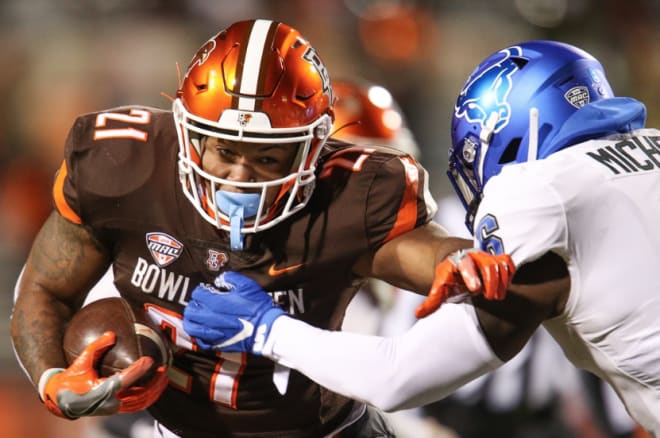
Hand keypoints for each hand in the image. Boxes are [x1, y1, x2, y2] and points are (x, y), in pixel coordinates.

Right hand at [40, 331, 168, 418]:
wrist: (62, 400)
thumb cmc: (71, 380)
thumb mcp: (81, 361)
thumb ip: (96, 346)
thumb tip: (112, 333)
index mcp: (100, 391)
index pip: (123, 380)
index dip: (138, 370)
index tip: (150, 359)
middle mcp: (109, 402)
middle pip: (138, 395)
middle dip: (154, 382)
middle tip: (163, 368)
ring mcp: (114, 408)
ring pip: (140, 402)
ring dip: (155, 390)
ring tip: (163, 377)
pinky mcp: (116, 409)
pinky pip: (137, 405)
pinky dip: (149, 397)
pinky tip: (156, 386)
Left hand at [183, 271, 285, 353]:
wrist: (265, 329)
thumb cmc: (257, 306)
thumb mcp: (248, 286)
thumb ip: (231, 278)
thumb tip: (220, 280)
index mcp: (217, 302)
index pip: (197, 294)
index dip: (201, 291)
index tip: (207, 291)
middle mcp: (210, 318)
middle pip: (190, 311)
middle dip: (193, 305)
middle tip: (200, 304)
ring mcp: (213, 332)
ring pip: (191, 327)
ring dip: (191, 320)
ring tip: (197, 317)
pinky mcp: (217, 343)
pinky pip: (200, 340)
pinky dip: (198, 334)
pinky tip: (203, 330)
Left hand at [415, 249, 514, 317]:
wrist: (460, 262)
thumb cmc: (451, 279)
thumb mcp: (440, 288)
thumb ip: (432, 301)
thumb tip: (418, 314)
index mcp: (458, 262)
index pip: (466, 265)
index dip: (471, 275)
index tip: (476, 288)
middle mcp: (474, 256)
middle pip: (488, 265)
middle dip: (490, 282)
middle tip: (488, 297)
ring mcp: (487, 256)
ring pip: (500, 264)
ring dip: (501, 282)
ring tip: (495, 296)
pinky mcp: (499, 259)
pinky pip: (509, 263)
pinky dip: (510, 275)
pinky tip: (504, 287)